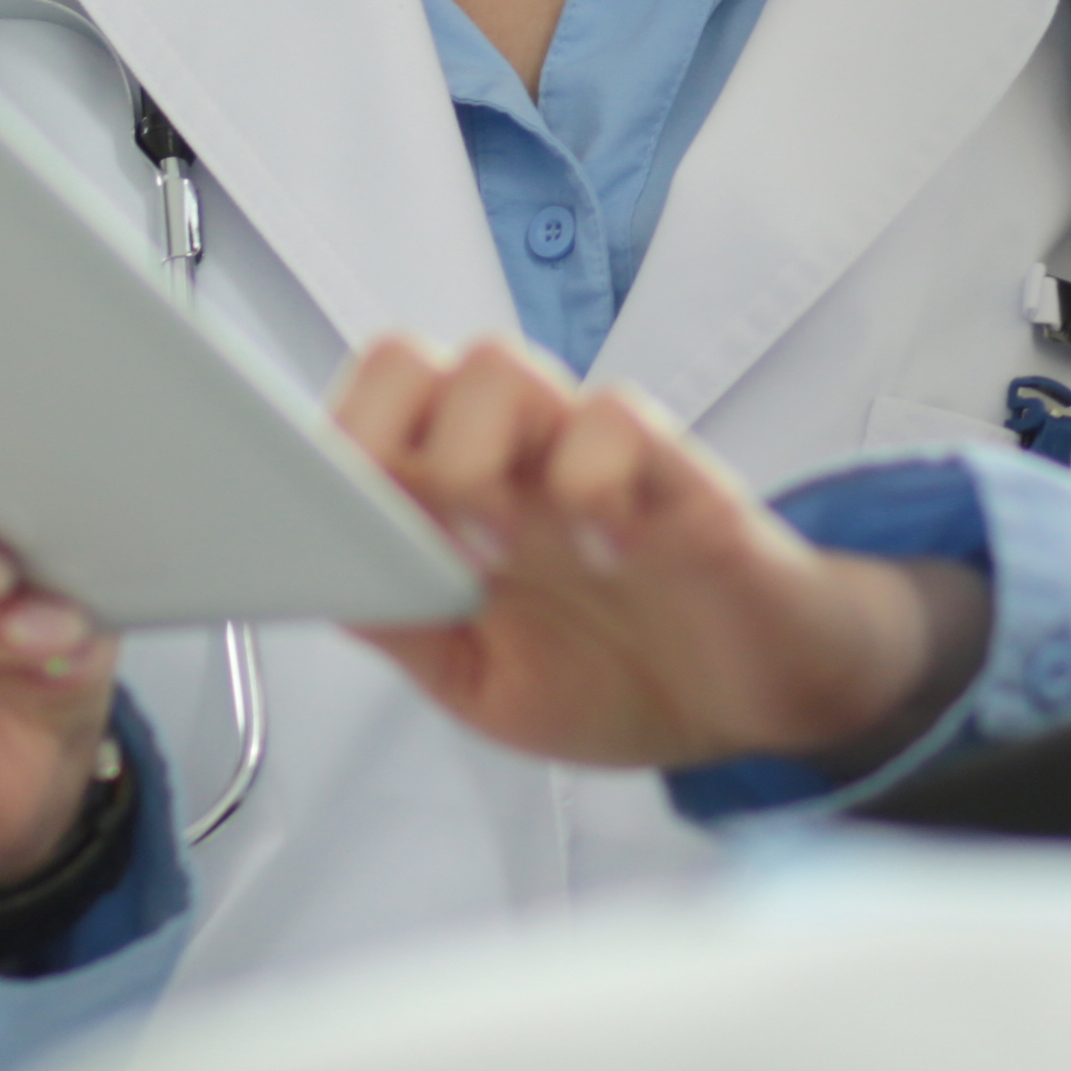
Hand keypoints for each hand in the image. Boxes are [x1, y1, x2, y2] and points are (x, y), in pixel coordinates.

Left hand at [331, 335, 980, 771]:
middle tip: (404, 523)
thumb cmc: (617, 678)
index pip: (374, 410)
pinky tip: (604, 553)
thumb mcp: (484, 682)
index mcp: (461, 501)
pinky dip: (591, 481)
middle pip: (424, 362)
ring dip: (472, 451)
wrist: (753, 708)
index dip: (334, 440)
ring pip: (507, 369)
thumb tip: (317, 576)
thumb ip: (407, 627)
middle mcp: (519, 460)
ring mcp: (596, 459)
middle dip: (389, 428)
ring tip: (493, 548)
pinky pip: (624, 423)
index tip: (318, 512)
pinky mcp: (680, 477)